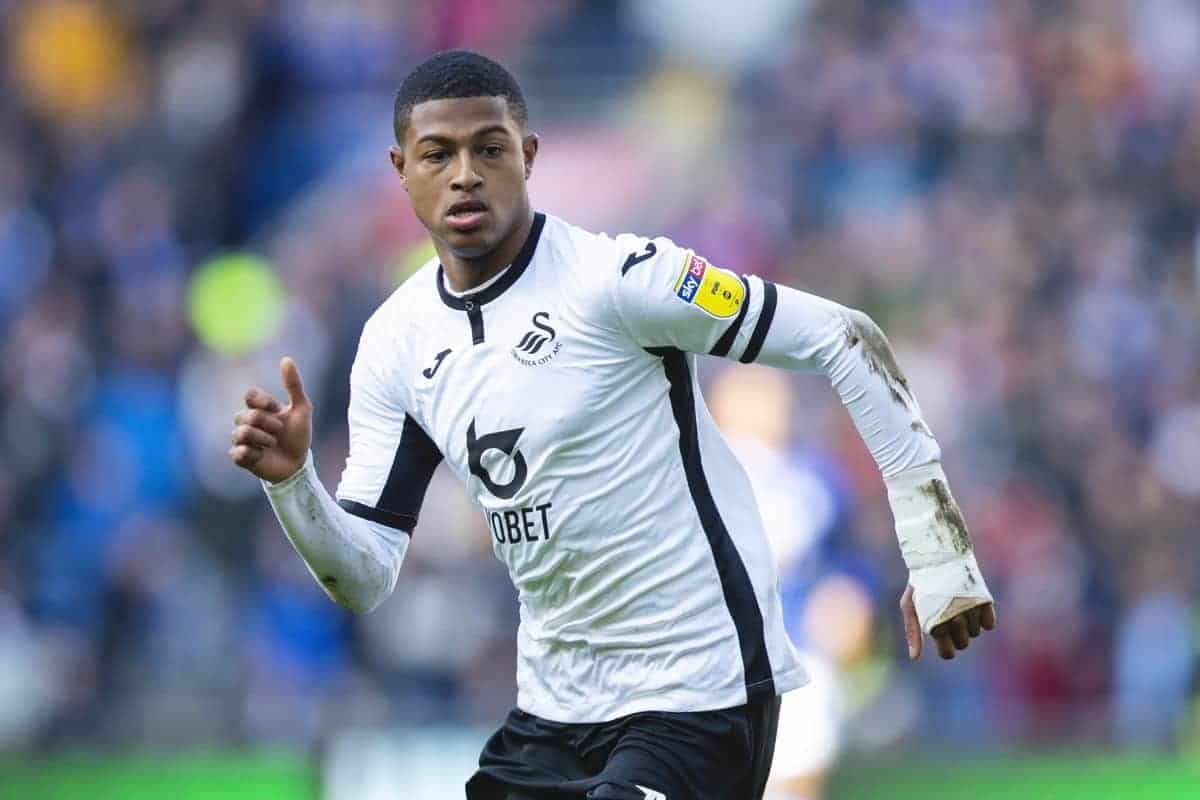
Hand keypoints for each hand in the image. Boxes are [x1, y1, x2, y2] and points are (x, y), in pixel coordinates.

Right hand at [229, 357, 312, 482]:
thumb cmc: (298, 436)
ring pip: (241, 433)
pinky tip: (262, 455)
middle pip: (247, 415)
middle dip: (269, 423)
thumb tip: (286, 358)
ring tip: (273, 444)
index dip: (263, 402)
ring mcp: (241, 440)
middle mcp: (246, 422)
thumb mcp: (302, 408)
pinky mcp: (239, 457)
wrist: (298, 464)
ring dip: (264, 439)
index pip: (250, 395)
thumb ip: (293, 385)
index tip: (277, 409)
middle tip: (279, 432)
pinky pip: (238, 452)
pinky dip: (254, 453)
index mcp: (259, 409)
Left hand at [901, 586, 995, 660]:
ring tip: (957, 605)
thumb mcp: (910, 605)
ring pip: (976, 633)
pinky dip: (983, 619)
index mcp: (935, 623)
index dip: (946, 648)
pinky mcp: (984, 601)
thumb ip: (913, 632)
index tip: (943, 637)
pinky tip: (972, 605)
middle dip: (956, 635)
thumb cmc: (922, 584)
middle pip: (963, 644)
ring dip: (968, 624)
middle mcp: (954, 619)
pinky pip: (990, 624)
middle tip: (948, 617)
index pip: (948, 654)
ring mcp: (971, 610)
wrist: (939, 556)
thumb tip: (914, 658)